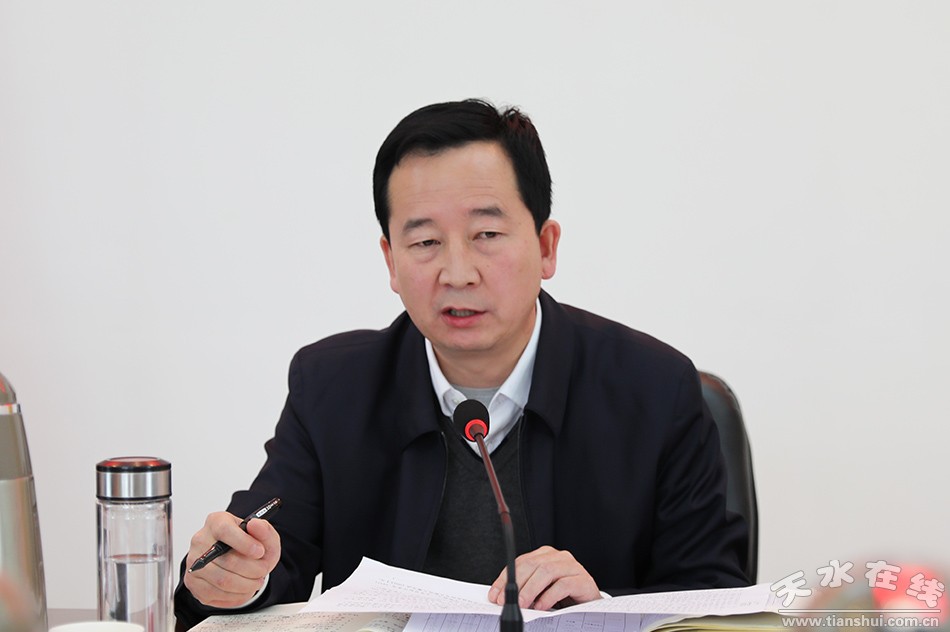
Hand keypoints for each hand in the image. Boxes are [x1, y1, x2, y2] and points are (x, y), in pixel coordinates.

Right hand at [182, 511, 280, 607]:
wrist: (237, 559)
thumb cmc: (249, 546)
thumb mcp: (264, 536)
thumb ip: (265, 530)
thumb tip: (254, 525)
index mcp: (216, 522)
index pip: (225, 530)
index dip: (244, 543)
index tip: (260, 552)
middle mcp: (200, 540)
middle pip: (227, 560)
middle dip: (252, 569)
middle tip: (263, 570)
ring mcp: (194, 563)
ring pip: (222, 580)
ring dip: (246, 585)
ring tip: (256, 581)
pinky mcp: (193, 583)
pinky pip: (216, 594)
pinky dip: (236, 595)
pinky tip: (244, 588)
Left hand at [487, 546, 601, 610]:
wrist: (590, 605)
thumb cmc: (564, 598)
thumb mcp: (540, 592)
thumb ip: (525, 590)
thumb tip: (503, 598)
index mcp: (545, 556)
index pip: (520, 562)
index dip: (505, 578)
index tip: (495, 595)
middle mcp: (558, 557)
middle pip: (532, 564)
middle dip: (516, 584)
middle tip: (506, 601)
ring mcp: (572, 566)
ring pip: (546, 572)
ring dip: (530, 589)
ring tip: (522, 604)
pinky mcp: (583, 580)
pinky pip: (563, 584)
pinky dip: (549, 596)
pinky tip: (541, 606)